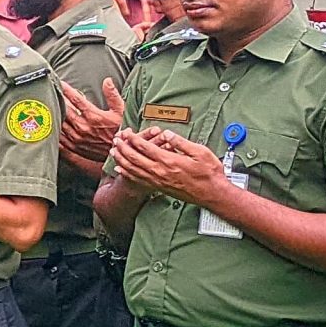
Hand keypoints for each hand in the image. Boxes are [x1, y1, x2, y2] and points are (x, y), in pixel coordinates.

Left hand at [58, 78, 125, 165]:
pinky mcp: (72, 147)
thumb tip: (107, 81)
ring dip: (54, 113)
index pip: (76, 99)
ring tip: (49, 106)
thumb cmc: (120, 131)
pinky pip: (58, 136)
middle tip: (51, 93)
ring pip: (59, 122)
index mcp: (93, 116)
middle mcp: (82, 127)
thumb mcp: (121, 112)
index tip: (60, 82)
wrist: (119, 152)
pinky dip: (53, 128)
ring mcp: (76, 138)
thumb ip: (113, 96)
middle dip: (58, 100)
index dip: (66, 89)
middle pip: (64, 109)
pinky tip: (50, 123)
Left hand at [110, 127, 233, 206]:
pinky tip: (121, 169)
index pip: (144, 147)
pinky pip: (137, 179)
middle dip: (122, 147)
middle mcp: (160, 171)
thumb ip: (181, 142)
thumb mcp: (200, 152)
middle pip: (134, 158)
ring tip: (113, 151)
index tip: (127, 132)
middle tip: (116, 139)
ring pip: (132, 169)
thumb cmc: (209, 173)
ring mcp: (158, 181)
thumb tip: (166, 133)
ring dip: (121, 159)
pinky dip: (127, 173)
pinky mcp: (158, 187)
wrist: (212, 194)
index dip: (133, 138)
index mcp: (169, 160)